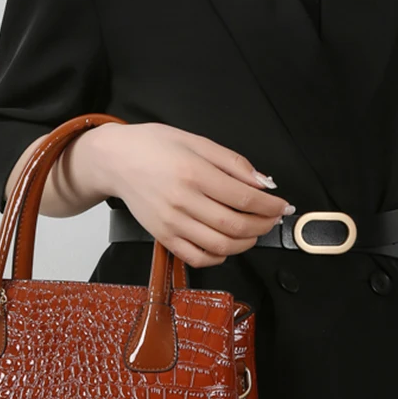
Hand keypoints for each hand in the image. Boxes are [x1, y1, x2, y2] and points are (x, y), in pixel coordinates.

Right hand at [86, 122, 292, 267]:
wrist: (115, 160)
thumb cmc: (154, 146)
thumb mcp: (197, 141)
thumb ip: (233, 163)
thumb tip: (263, 183)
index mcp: (193, 172)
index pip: (243, 197)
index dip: (269, 205)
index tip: (282, 205)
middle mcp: (182, 200)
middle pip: (235, 225)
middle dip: (263, 225)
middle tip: (272, 219)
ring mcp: (171, 222)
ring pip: (220, 245)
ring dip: (246, 243)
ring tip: (254, 231)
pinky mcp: (162, 236)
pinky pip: (196, 257)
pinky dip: (219, 257)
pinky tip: (227, 245)